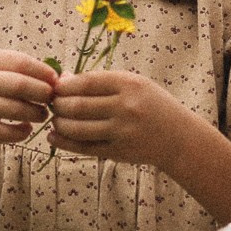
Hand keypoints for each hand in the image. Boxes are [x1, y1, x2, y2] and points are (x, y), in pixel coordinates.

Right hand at [0, 50, 57, 221]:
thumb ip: (19, 69)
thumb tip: (58, 77)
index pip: (21, 62)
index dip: (43, 72)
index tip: (56, 81)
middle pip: (20, 86)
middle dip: (42, 94)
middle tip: (52, 100)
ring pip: (15, 110)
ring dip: (36, 114)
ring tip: (42, 114)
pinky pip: (5, 133)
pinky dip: (21, 132)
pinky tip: (26, 129)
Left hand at [48, 69, 193, 166]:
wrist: (179, 138)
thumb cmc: (153, 105)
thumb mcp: (135, 84)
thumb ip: (101, 82)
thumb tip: (64, 79)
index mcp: (129, 85)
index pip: (86, 83)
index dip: (64, 86)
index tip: (56, 87)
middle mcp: (125, 107)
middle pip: (77, 105)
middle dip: (57, 104)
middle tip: (51, 103)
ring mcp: (121, 132)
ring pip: (76, 128)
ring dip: (59, 124)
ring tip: (55, 119)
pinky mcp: (118, 152)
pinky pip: (83, 147)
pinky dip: (64, 142)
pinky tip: (54, 137)